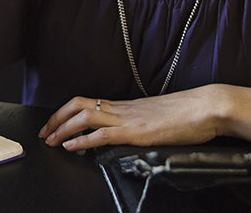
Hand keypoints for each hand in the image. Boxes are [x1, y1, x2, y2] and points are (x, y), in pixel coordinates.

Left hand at [38, 85, 224, 151]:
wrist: (206, 107)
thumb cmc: (188, 113)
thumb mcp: (157, 117)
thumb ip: (141, 122)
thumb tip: (133, 132)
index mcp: (126, 105)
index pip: (87, 102)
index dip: (66, 112)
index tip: (54, 124)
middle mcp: (122, 108)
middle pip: (78, 104)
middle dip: (57, 118)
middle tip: (44, 132)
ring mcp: (127, 118)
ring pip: (84, 116)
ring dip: (63, 128)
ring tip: (51, 140)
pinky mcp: (135, 131)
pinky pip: (102, 134)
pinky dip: (83, 140)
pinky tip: (72, 147)